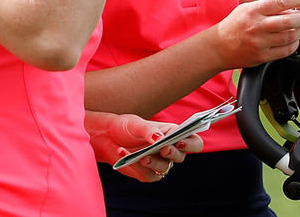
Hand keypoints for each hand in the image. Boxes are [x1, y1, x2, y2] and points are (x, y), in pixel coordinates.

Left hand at [86, 111, 202, 182]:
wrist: (107, 137)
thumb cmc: (126, 126)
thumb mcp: (136, 124)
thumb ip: (149, 131)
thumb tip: (160, 138)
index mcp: (172, 134)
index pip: (192, 141)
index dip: (190, 143)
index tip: (179, 141)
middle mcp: (168, 149)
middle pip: (181, 157)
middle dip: (173, 154)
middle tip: (163, 149)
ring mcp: (158, 162)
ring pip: (165, 168)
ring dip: (154, 162)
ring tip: (141, 156)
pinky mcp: (146, 173)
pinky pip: (148, 175)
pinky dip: (136, 166)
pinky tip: (123, 153)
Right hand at [212, 0, 299, 68]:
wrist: (218, 47)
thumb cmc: (235, 25)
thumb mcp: (248, 9)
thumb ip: (268, 7)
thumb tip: (293, 7)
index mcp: (254, 11)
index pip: (281, 2)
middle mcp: (257, 26)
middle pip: (289, 21)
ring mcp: (259, 43)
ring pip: (290, 37)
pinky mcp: (262, 56)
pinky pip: (285, 51)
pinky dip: (294, 45)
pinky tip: (294, 40)